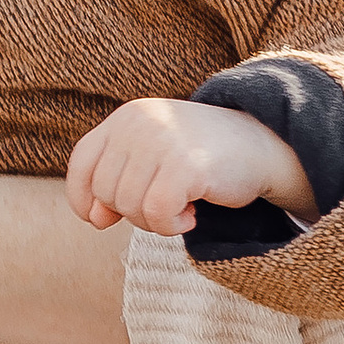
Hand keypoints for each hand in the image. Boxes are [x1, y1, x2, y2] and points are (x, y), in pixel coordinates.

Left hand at [67, 97, 315, 236]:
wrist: (262, 146)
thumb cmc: (202, 158)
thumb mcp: (152, 159)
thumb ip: (118, 182)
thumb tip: (95, 219)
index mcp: (126, 117)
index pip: (82, 163)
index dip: (83, 198)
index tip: (102, 219)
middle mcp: (138, 122)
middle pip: (105, 191)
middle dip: (131, 212)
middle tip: (166, 205)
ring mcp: (161, 140)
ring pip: (130, 206)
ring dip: (155, 221)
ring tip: (181, 207)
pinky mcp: (184, 164)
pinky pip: (156, 214)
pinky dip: (171, 226)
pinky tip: (191, 214)